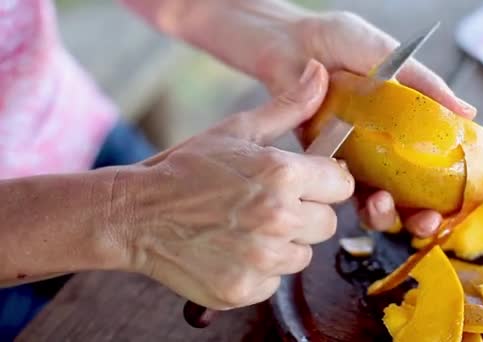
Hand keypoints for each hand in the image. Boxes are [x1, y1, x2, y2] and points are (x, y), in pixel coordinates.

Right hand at [115, 61, 353, 308]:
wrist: (136, 214)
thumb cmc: (187, 168)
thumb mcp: (238, 130)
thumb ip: (288, 106)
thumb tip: (320, 72)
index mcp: (281, 173)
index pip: (342, 184)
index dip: (325, 182)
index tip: (307, 183)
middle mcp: (277, 218)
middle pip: (327, 224)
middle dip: (306, 214)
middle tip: (269, 205)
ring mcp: (261, 258)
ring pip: (303, 255)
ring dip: (283, 244)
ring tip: (247, 227)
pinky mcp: (244, 288)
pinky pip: (275, 281)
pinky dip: (259, 269)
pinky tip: (233, 251)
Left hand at [260, 11, 482, 236]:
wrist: (287, 46)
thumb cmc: (338, 43)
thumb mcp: (384, 54)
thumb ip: (422, 84)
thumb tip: (468, 114)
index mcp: (417, 120)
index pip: (464, 152)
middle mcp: (396, 147)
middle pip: (429, 194)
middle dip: (438, 216)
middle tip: (434, 220)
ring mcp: (366, 160)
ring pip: (391, 204)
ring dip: (395, 217)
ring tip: (386, 206)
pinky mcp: (333, 165)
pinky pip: (350, 196)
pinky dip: (360, 205)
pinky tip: (362, 197)